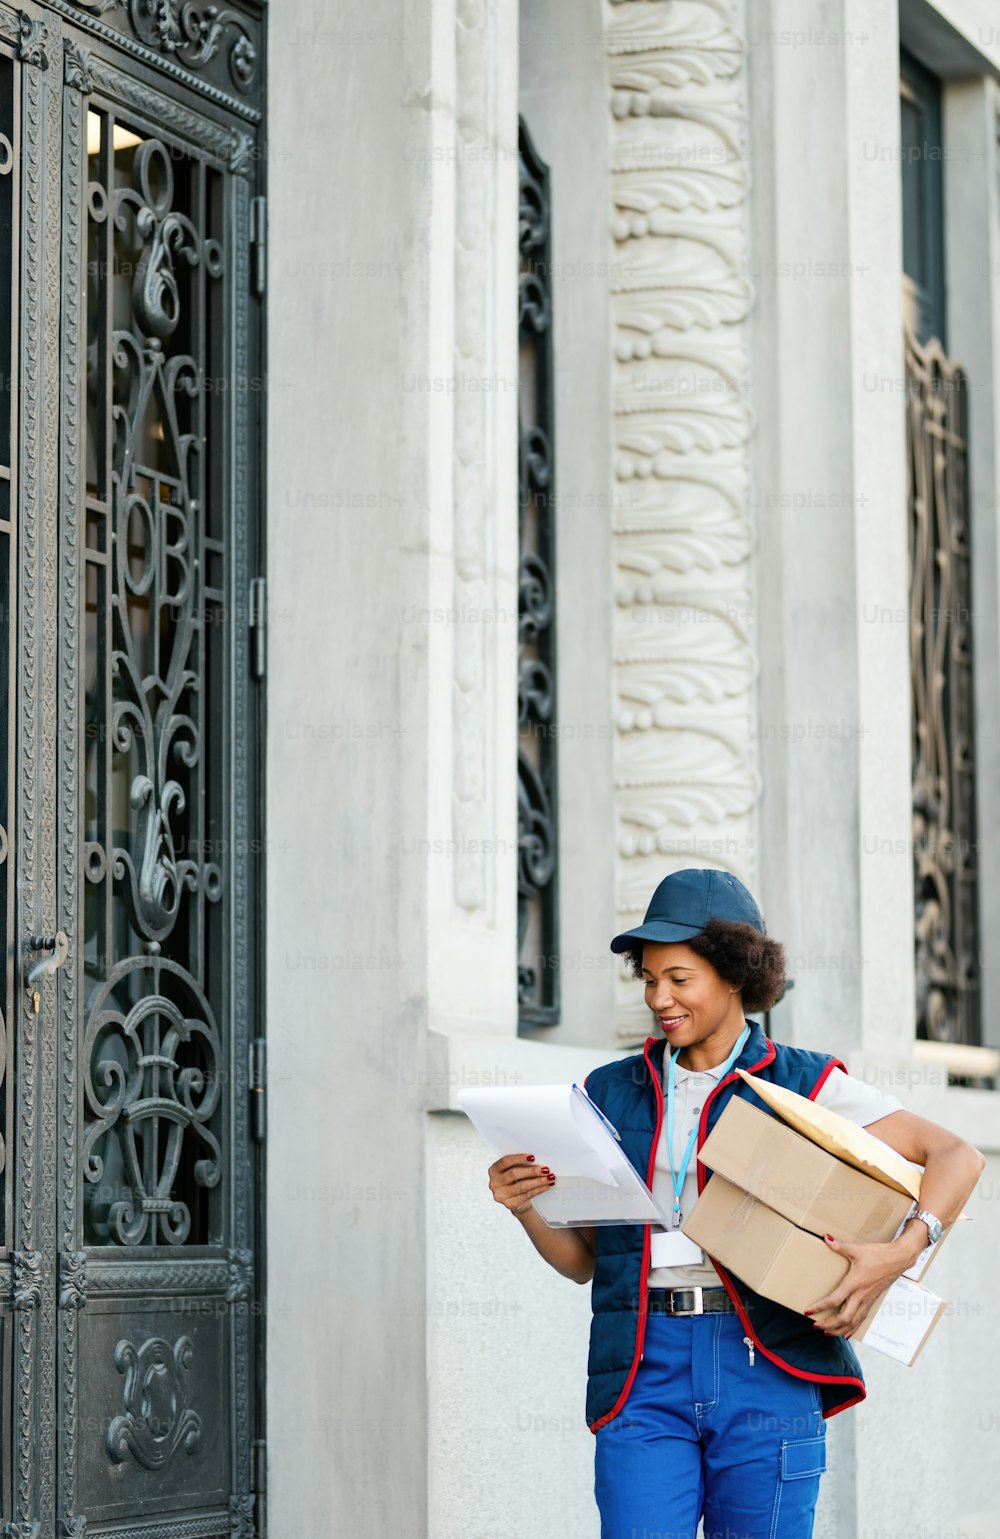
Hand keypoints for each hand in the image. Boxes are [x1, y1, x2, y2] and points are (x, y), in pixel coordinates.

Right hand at [488, 1153, 555, 1216]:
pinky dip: (539, 1189)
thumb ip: (520, 1165)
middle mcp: (494, 1183)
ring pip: (522, 1186)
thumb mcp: (514, 1170)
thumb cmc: (516, 1181)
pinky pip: (527, 1195)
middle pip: (514, 1174)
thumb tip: (538, 1159)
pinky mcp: (510, 1204)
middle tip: (545, 1169)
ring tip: (549, 1177)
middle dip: (532, 1171)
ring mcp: (501, 1195)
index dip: (519, 1158)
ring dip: (538, 1181)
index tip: (533, 1157)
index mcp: (493, 1170)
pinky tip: (547, 1185)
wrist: (516, 1201)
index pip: (505, 1161)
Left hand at [804, 1231, 922, 1336]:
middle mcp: (860, 1295)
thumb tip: (826, 1238)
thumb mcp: (857, 1249)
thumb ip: (839, 1246)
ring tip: (827, 1332)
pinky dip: (853, 1328)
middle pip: (844, 1317)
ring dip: (839, 1329)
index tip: (808, 1312)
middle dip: (828, 1324)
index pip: (834, 1300)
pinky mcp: (872, 1301)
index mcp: (854, 1283)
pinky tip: (846, 1333)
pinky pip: (861, 1319)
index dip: (820, 1307)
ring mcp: (867, 1300)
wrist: (898, 1259)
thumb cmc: (878, 1254)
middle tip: (815, 1325)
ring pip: (853, 1322)